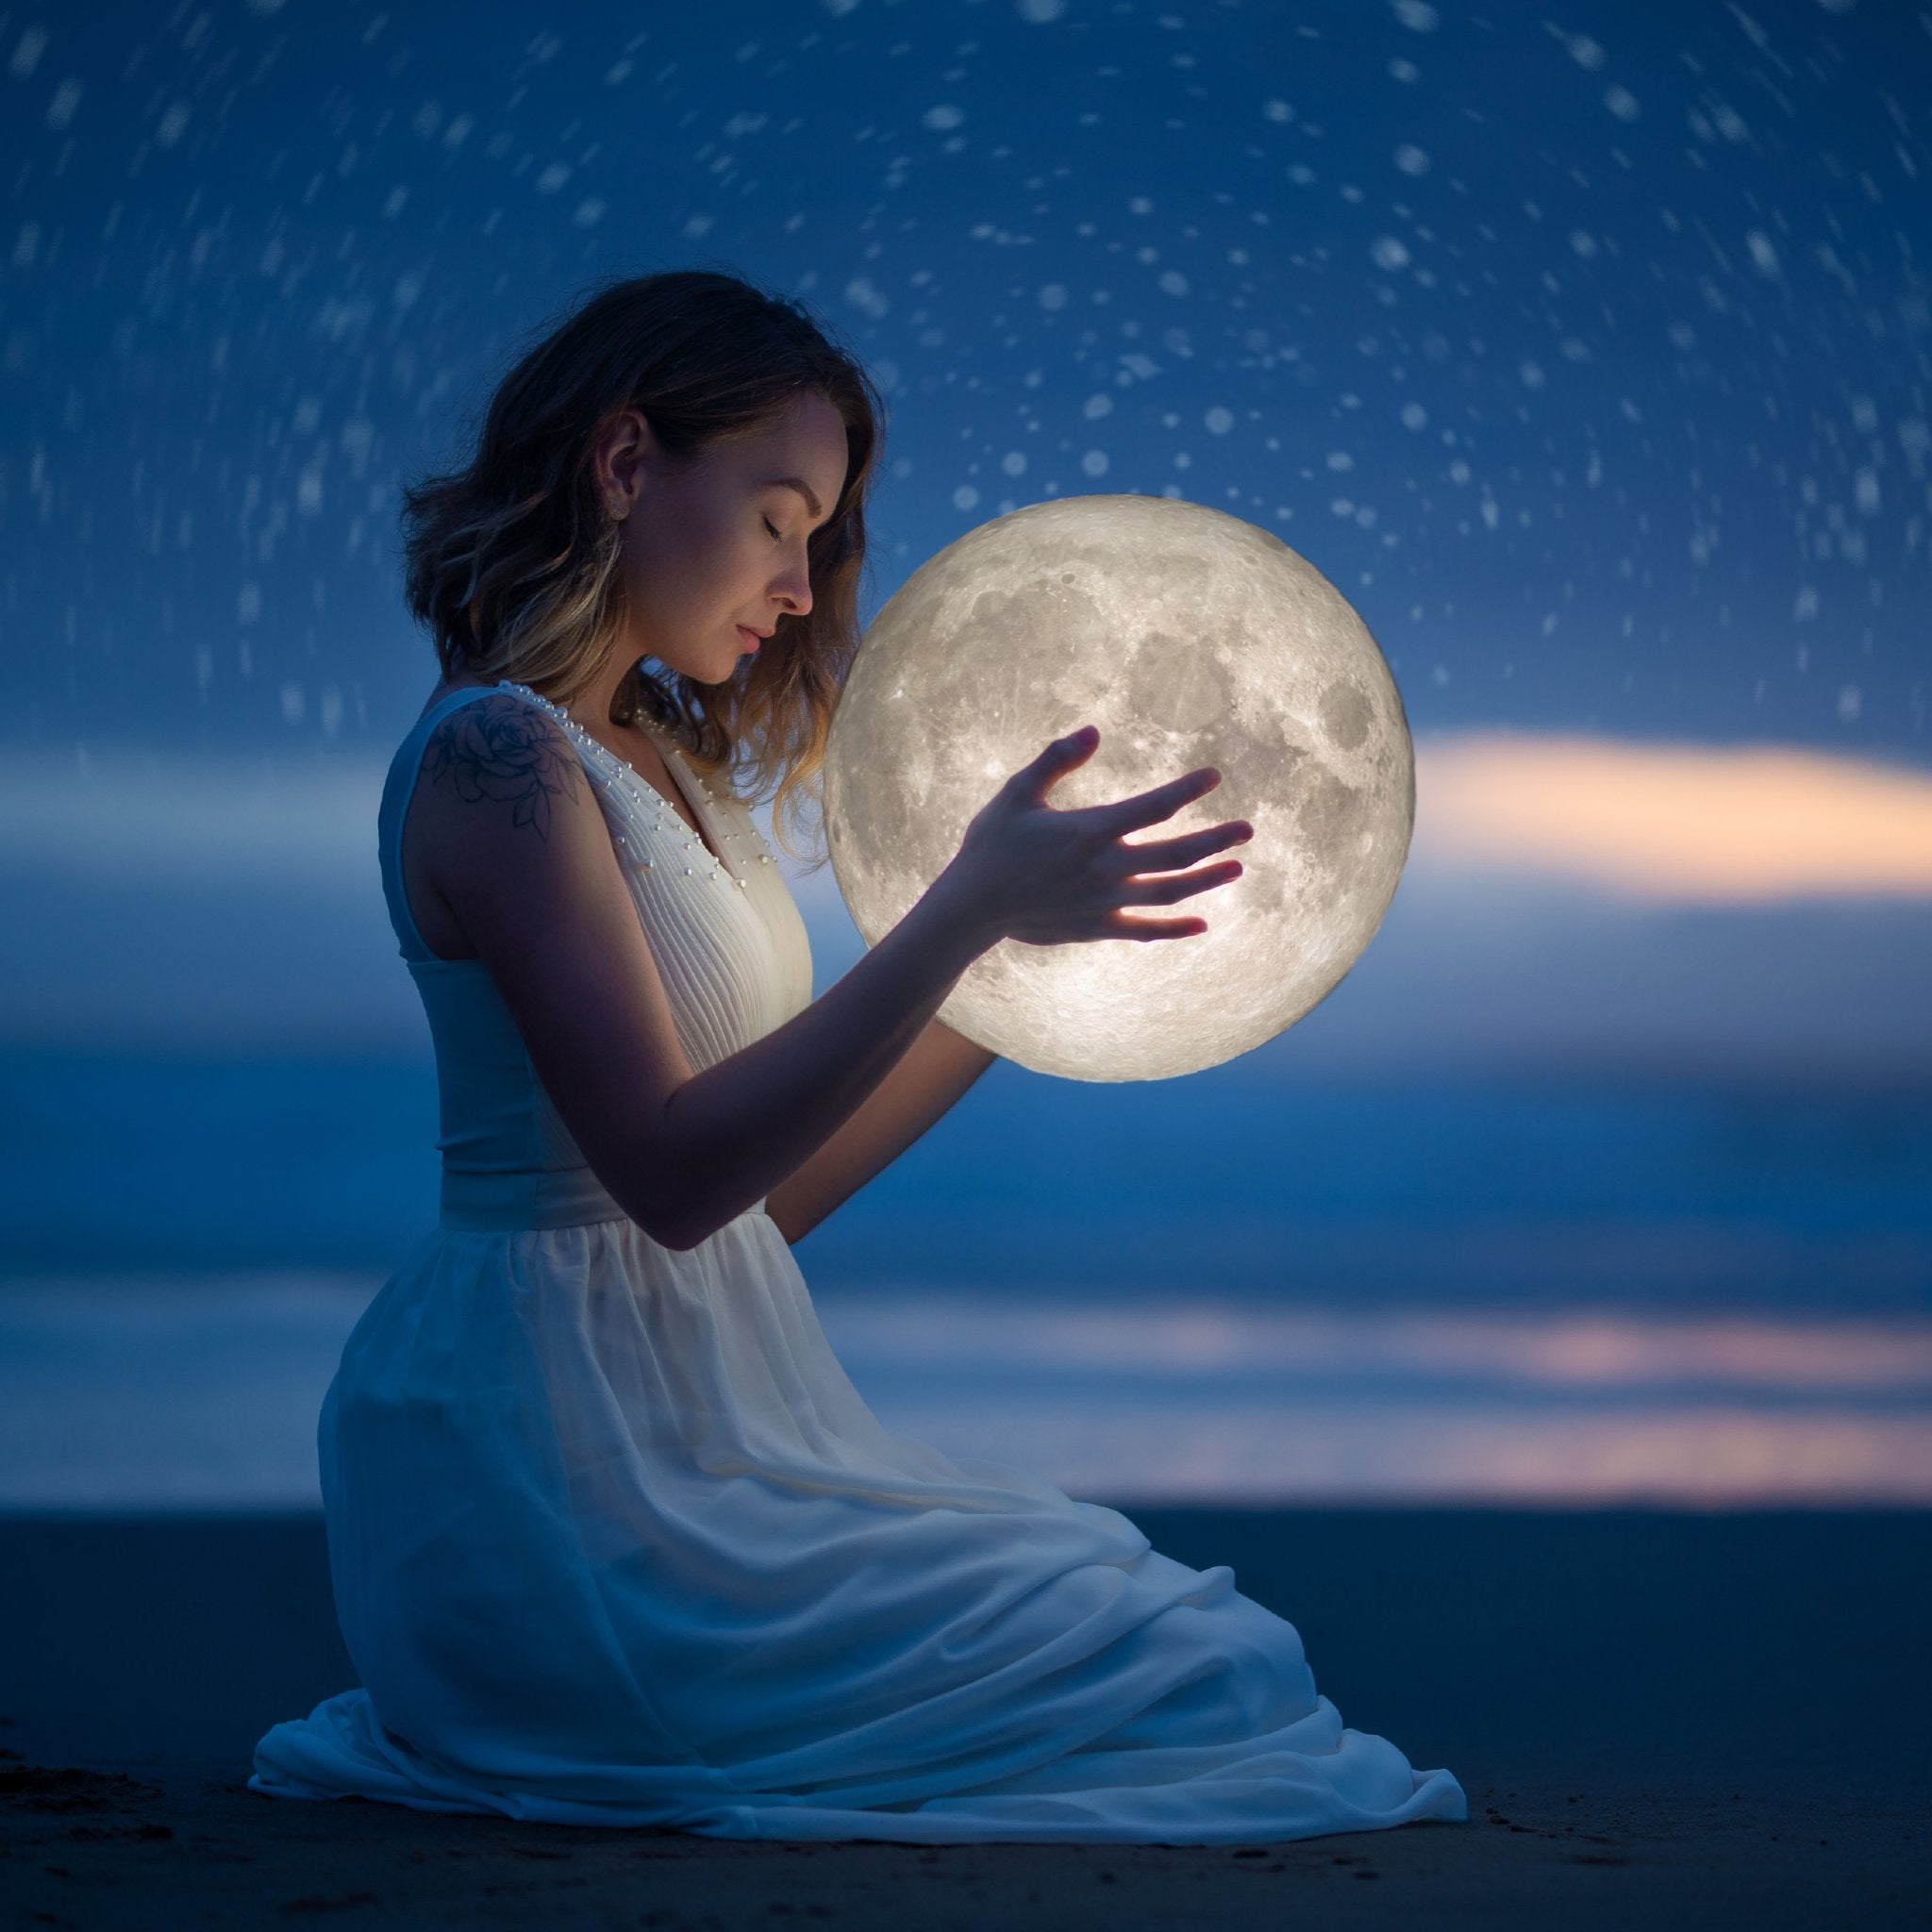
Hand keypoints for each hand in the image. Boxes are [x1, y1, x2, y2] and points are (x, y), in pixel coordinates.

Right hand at [930, 725, 1252, 948]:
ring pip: (1169, 892)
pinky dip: (1175, 928)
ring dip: (1206, 880)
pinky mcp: (1098, 928)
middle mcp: (1106, 869)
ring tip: (1237, 868)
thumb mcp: (1017, 793)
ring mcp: (1106, 903)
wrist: (973, 907)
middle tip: (1248, 829)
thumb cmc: (992, 844)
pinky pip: (1145, 931)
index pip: (1152, 807)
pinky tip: (1201, 923)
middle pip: (1175, 853)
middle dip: (1215, 840)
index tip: (1213, 776)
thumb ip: (1056, 759)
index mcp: (1090, 831)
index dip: (1186, 790)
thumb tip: (1094, 732)